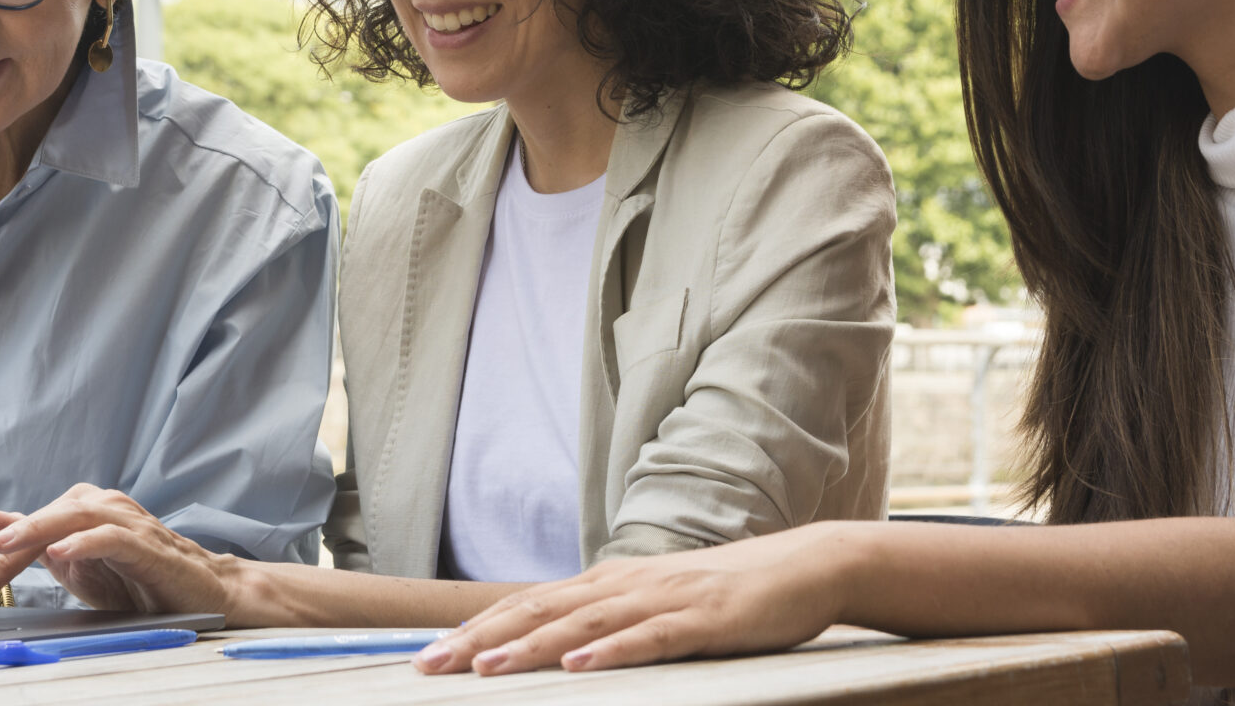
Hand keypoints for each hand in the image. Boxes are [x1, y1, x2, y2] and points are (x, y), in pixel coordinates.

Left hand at [0, 484, 235, 619]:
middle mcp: (103, 507)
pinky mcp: (149, 545)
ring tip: (2, 548)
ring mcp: (128, 522)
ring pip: (75, 516)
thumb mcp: (70, 561)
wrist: (199, 591)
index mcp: (81, 510)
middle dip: (4, 550)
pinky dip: (85, 541)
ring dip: (36, 532)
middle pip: (45, 518)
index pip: (28, 529)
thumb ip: (28, 539)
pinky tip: (62, 552)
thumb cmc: (135, 576)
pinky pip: (114, 536)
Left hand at [413, 523, 850, 675]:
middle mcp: (628, 584)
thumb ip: (613, 621)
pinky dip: (611, 652)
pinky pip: (650, 638)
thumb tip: (559, 644)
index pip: (531, 603)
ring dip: (531, 645)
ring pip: (584, 625)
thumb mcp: (661, 605)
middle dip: (481, 639)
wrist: (806, 567)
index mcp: (613, 583)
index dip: (479, 627)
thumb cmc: (731, 593)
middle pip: (542, 610)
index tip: (430, 651)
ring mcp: (665, 599)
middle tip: (428, 664)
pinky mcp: (704, 619)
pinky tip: (579, 667)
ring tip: (485, 668)